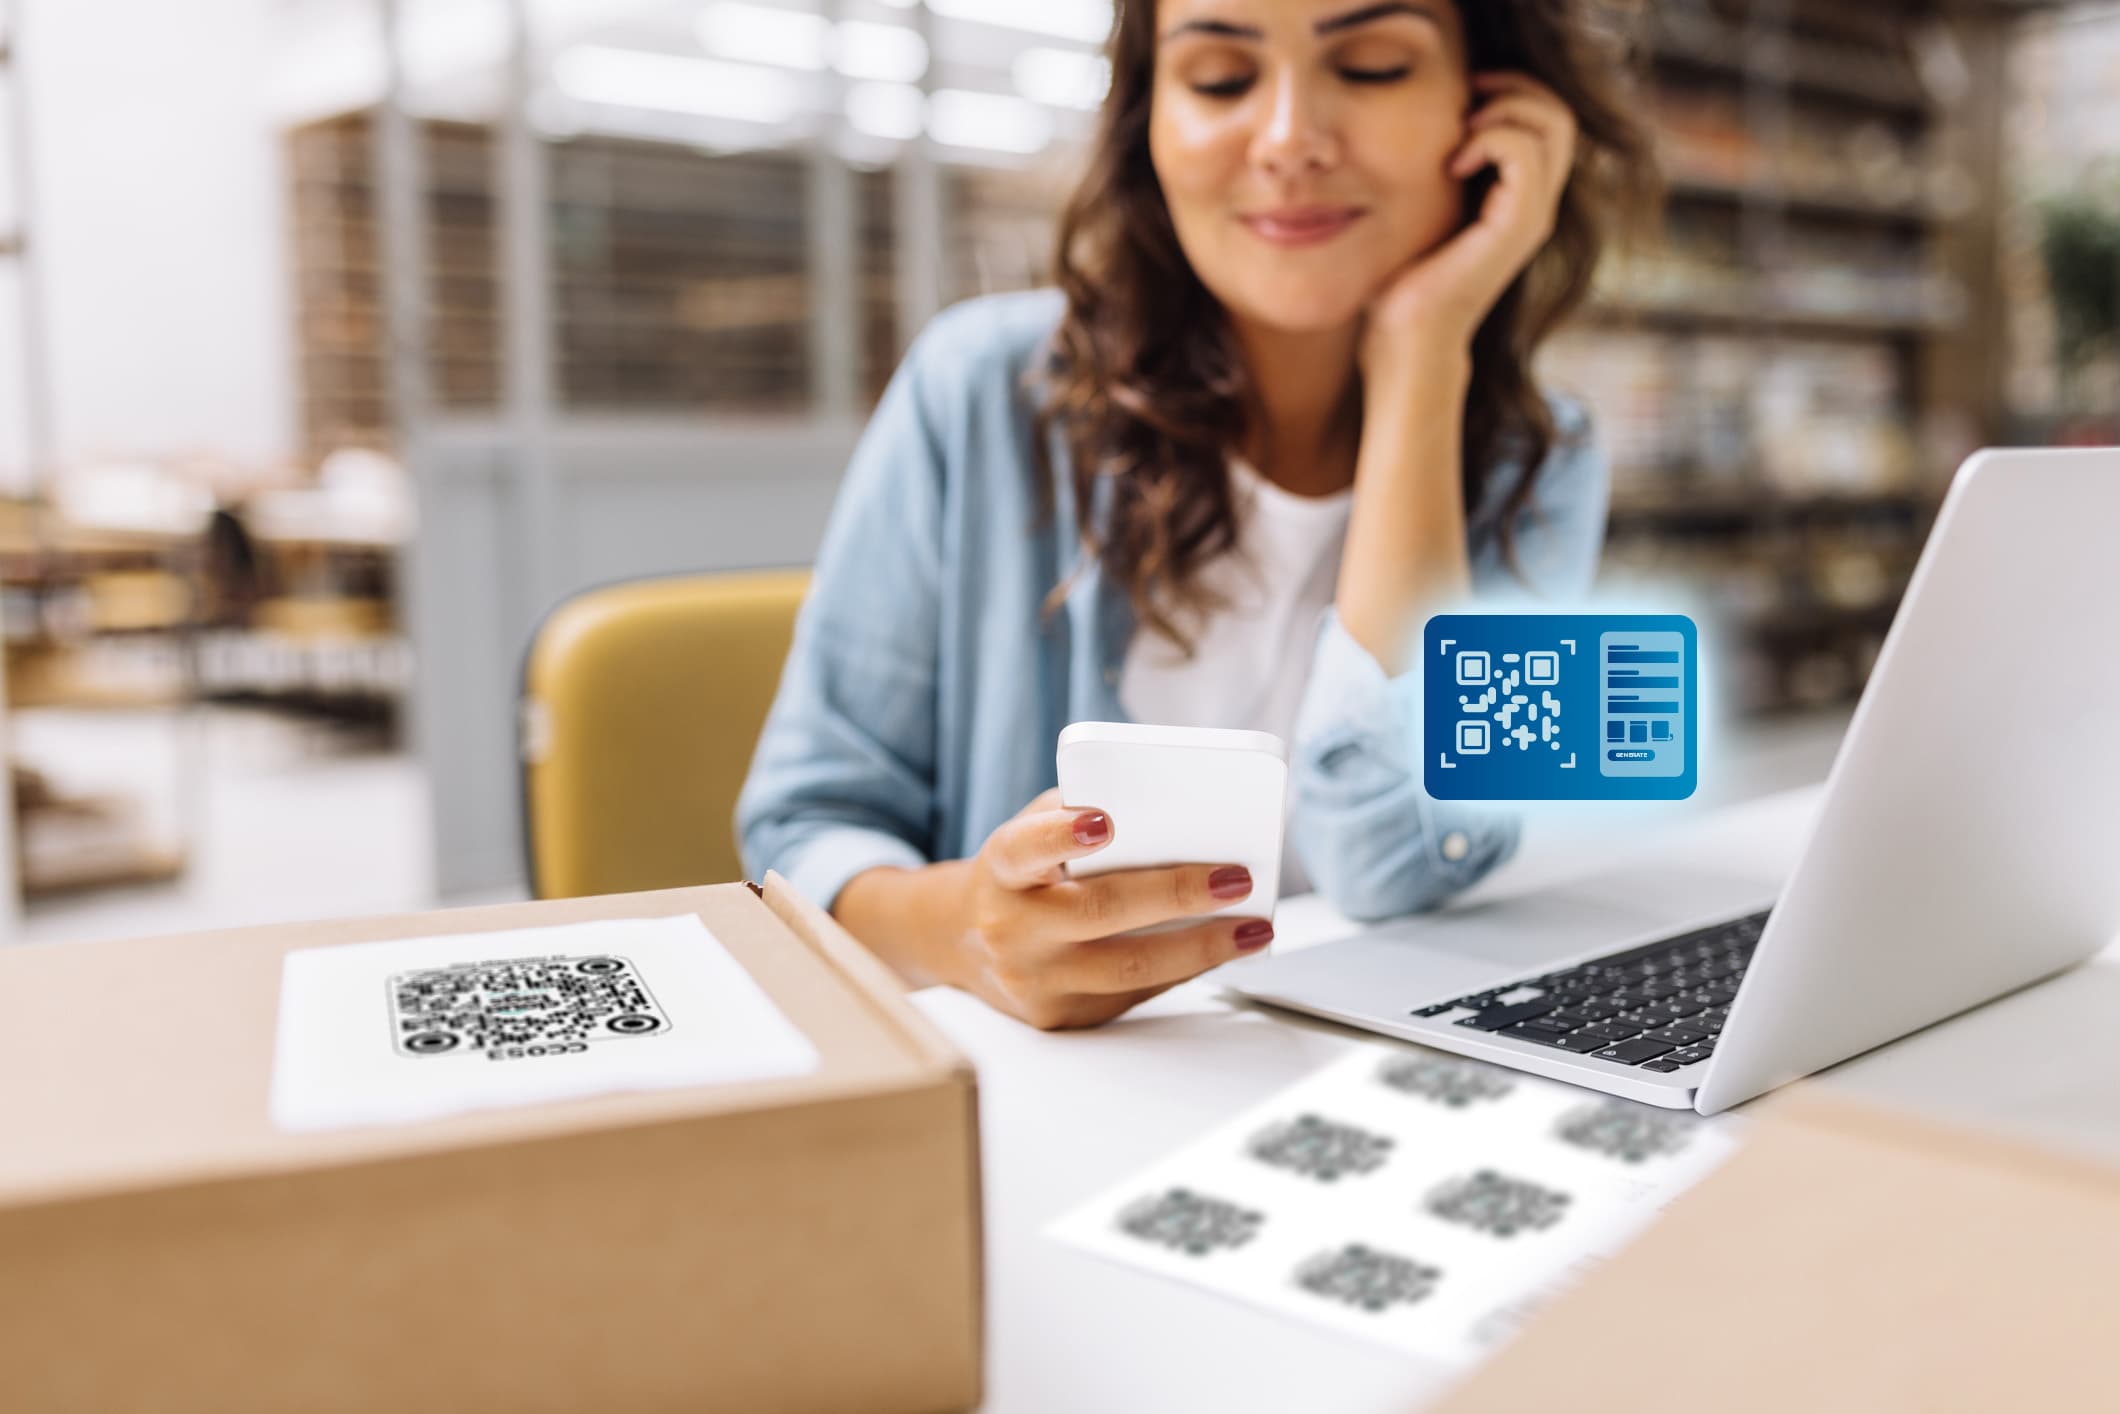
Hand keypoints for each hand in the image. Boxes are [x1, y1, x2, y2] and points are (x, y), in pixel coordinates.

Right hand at [948, 789, 1273, 1029]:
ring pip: (1128, 967)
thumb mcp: (1030, 831)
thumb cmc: (1021, 874)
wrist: (964, 942)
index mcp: (1002, 871)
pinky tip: (1218, 950)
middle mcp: (1011, 928)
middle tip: (1235, 879)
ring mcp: (1035, 980)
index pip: (1024, 849)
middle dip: (1176, 894)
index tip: (1103, 822)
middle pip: (1099, 912)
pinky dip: (1182, 969)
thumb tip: (1167, 809)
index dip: (1060, 836)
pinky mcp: (1060, 1015)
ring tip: (1253, 929)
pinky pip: (1133, 993)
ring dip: (1200, 948)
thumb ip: (1078, 813)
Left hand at [1361, 71, 1578, 375]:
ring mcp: (1533, 215)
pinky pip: (1524, 154)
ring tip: (1461, 133)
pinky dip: (1490, 139)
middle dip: (1514, 88)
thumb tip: (1420, 125)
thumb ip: (1438, 169)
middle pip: (1561, 114)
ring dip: (1503, 110)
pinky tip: (1453, 165)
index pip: (1548, 119)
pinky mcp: (1518, 226)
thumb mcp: (1422, 208)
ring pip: (1553, 125)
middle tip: (1466, 99)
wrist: (1406, 337)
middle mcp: (1536, 204)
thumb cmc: (1402, 280)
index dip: (1513, 89)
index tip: (1465, 94)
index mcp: (1519, 197)